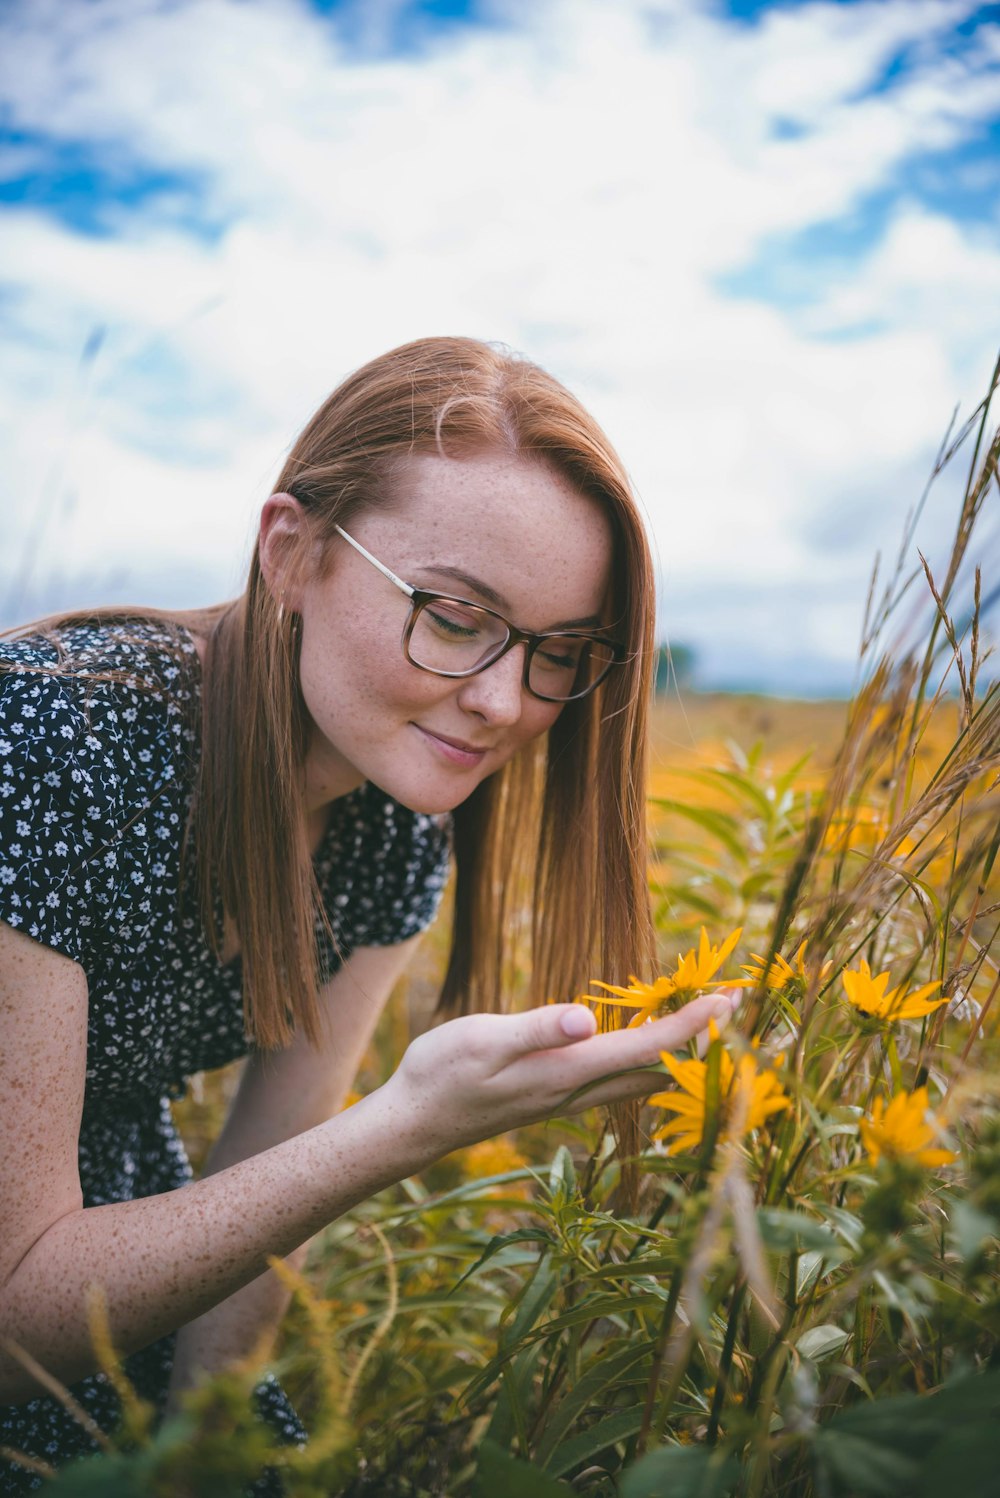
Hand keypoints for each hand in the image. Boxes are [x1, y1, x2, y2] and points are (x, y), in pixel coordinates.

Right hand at [383, 989, 742, 1156]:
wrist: (411, 1123)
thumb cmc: (440, 1074)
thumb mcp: (481, 1039)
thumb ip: (535, 1029)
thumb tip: (586, 1019)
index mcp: (567, 1071)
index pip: (646, 1047)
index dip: (691, 1023)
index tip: (729, 998)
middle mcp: (576, 1090)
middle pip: (655, 1066)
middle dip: (698, 1039)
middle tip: (734, 1003)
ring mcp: (564, 1098)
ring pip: (638, 1077)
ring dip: (674, 1051)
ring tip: (704, 1020)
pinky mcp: (551, 1097)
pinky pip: (615, 1080)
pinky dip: (643, 1059)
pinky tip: (641, 1045)